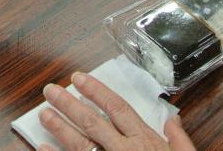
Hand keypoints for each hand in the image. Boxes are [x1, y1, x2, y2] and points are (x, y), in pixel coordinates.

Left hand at [39, 72, 194, 150]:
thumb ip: (179, 140)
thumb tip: (173, 121)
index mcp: (144, 141)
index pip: (117, 108)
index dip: (96, 91)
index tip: (78, 78)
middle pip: (92, 122)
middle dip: (69, 104)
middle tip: (50, 90)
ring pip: (81, 143)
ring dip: (60, 128)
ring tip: (43, 114)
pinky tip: (43, 148)